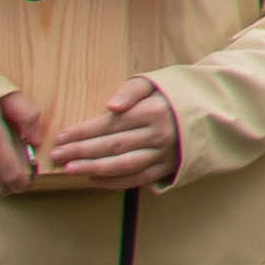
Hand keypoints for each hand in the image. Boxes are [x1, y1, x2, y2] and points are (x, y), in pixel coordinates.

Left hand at [38, 76, 180, 189]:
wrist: (208, 112)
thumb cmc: (172, 96)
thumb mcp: (154, 83)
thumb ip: (130, 91)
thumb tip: (111, 106)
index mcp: (153, 112)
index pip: (110, 125)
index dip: (82, 132)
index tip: (61, 137)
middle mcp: (158, 136)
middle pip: (112, 146)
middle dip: (80, 151)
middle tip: (56, 156)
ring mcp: (163, 155)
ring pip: (123, 165)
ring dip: (93, 169)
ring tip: (69, 170)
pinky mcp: (167, 168)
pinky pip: (137, 179)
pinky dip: (114, 182)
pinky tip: (93, 179)